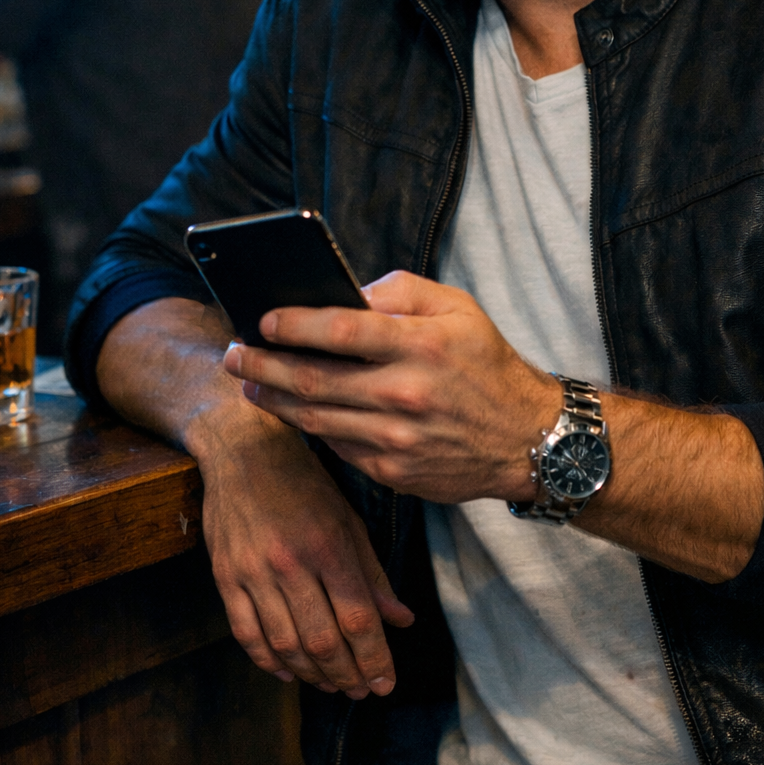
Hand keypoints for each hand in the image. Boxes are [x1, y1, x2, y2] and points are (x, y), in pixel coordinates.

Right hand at [196, 403, 414, 696]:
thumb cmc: (304, 481)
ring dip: (312, 675)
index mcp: (328, 544)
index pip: (358, 619)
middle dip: (347, 675)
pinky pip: (246, 633)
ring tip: (331, 685)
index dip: (375, 659)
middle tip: (361, 692)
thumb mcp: (347, 518)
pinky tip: (287, 671)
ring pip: (285, 644)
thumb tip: (402, 620)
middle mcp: (290, 562)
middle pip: (323, 640)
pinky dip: (267, 661)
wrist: (243, 448)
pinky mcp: (224, 576)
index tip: (386, 685)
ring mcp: (253, 571)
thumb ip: (373, 573)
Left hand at [221, 270, 562, 502]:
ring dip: (275, 399)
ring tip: (251, 380)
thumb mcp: (459, 308)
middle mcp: (406, 394)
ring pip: (316, 419)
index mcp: (421, 346)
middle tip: (233, 353)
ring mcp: (397, 439)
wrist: (530, 439)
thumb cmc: (489, 364)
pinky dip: (310, 427)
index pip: (341, 331)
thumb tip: (348, 294)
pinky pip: (338, 446)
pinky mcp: (394, 472)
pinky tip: (293, 410)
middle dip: (264, 364)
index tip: (261, 319)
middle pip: (314, 381)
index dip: (294, 325)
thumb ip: (401, 291)